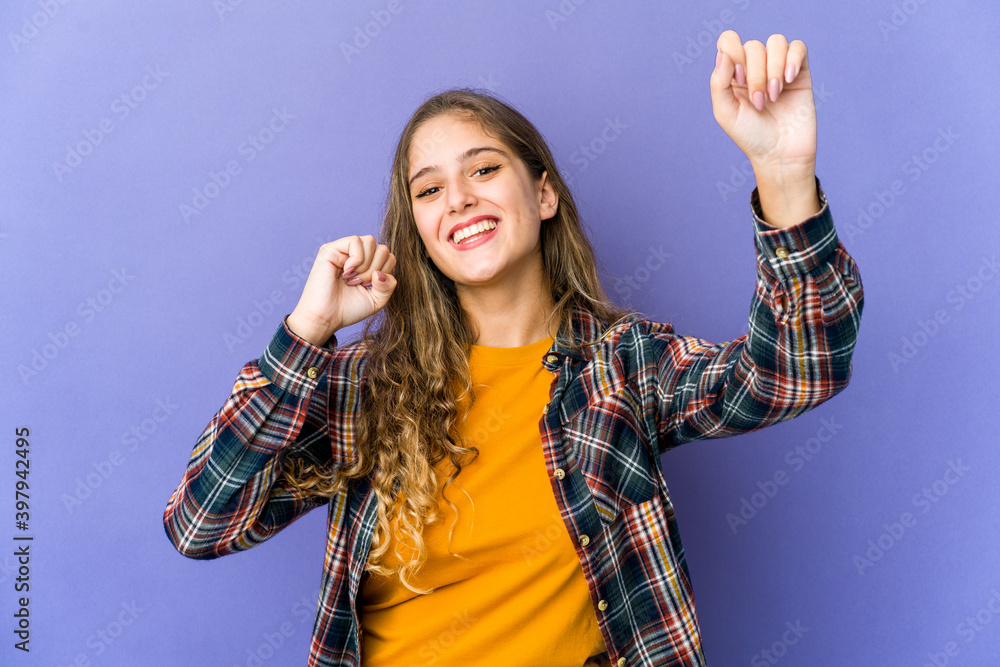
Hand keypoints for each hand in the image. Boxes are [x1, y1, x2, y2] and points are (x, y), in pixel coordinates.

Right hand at [286, 235, 396, 345]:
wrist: (326, 318)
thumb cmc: (347, 309)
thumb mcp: (377, 300)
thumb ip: (388, 286)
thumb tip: (381, 273)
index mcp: (367, 264)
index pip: (388, 256)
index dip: (384, 273)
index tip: (368, 286)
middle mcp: (355, 254)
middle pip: (382, 249)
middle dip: (375, 270)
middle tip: (358, 283)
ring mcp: (343, 250)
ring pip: (370, 241)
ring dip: (366, 265)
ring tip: (352, 279)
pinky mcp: (331, 249)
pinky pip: (355, 241)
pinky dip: (356, 259)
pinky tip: (346, 272)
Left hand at [710, 30, 815, 181]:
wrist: (780, 154)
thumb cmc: (750, 136)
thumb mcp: (725, 113)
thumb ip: (719, 83)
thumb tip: (723, 54)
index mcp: (733, 73)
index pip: (729, 41)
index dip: (733, 53)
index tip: (738, 79)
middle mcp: (755, 66)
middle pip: (753, 46)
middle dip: (755, 75)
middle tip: (759, 103)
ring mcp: (778, 68)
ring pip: (776, 42)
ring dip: (774, 70)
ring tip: (774, 97)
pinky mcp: (800, 72)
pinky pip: (798, 47)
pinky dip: (793, 60)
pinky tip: (789, 81)